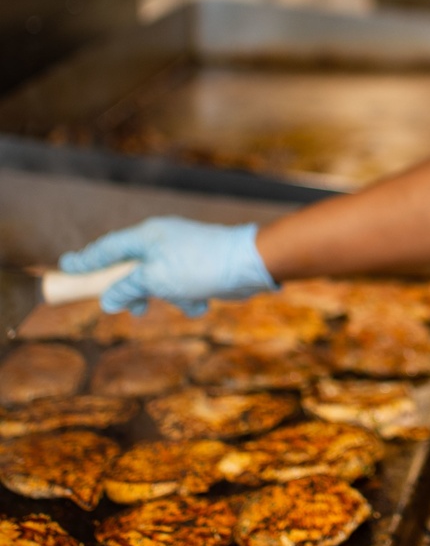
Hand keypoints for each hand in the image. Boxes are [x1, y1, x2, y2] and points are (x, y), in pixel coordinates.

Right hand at [59, 217, 274, 314]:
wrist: (247, 264)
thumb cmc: (199, 265)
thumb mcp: (155, 279)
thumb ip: (127, 288)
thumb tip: (107, 300)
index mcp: (147, 236)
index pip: (106, 248)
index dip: (86, 260)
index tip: (66, 266)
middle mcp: (161, 241)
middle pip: (131, 268)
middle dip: (135, 291)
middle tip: (133, 309)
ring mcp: (180, 254)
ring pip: (158, 283)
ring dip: (168, 297)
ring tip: (182, 300)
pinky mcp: (197, 267)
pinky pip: (181, 288)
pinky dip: (188, 298)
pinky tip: (201, 301)